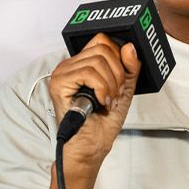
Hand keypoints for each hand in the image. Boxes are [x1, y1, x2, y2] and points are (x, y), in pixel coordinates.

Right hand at [48, 33, 140, 175]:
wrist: (91, 147)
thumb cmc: (101, 124)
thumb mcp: (124, 90)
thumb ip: (129, 68)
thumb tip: (128, 47)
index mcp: (82, 64)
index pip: (103, 41)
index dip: (119, 59)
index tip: (121, 81)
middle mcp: (70, 65)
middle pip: (103, 48)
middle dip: (118, 74)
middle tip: (115, 94)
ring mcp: (62, 73)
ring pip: (98, 61)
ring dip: (111, 85)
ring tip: (108, 101)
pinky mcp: (59, 83)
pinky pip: (89, 73)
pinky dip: (102, 89)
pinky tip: (100, 102)